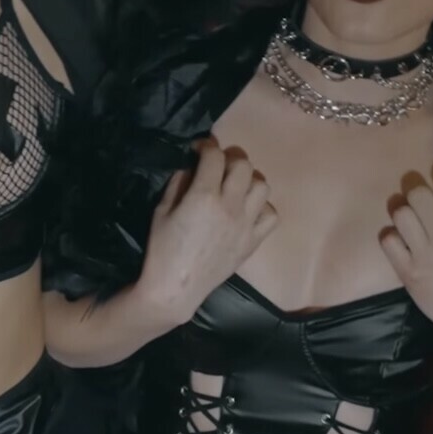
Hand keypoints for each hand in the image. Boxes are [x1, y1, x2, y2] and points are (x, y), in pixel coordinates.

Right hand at [135, 139, 276, 323]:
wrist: (177, 287)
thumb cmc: (162, 249)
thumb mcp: (161, 211)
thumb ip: (178, 183)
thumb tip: (192, 169)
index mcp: (204, 196)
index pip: (214, 156)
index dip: (207, 146)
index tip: (199, 149)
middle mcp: (231, 206)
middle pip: (244, 165)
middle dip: (230, 157)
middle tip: (219, 164)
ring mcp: (246, 224)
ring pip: (263, 185)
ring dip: (249, 179)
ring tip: (236, 185)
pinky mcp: (254, 241)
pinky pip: (271, 215)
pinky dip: (262, 207)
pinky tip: (247, 210)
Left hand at [378, 172, 432, 356]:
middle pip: (418, 193)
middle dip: (417, 186)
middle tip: (420, 193)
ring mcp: (423, 256)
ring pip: (400, 213)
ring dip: (402, 209)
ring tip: (410, 215)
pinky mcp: (407, 272)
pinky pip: (387, 240)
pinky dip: (390, 234)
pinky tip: (401, 238)